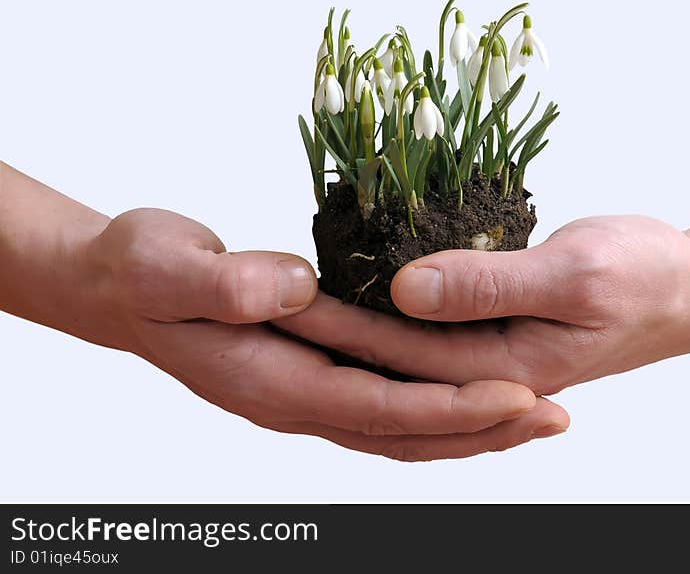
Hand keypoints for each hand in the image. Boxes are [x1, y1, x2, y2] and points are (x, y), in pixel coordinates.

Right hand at [82, 208, 567, 459]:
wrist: (122, 289)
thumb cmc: (143, 273)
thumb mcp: (168, 265)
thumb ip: (225, 283)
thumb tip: (294, 289)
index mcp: (272, 382)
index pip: (380, 409)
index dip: (451, 407)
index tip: (519, 395)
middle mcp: (298, 402)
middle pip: (406, 435)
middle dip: (483, 432)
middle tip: (556, 418)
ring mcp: (308, 393)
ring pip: (404, 429)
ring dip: (471, 427)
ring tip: (537, 414)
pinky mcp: (315, 374)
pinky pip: (388, 405)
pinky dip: (438, 407)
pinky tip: (473, 390)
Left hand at [274, 215, 689, 394]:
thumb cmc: (648, 276)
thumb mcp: (574, 272)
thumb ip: (488, 285)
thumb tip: (404, 292)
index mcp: (503, 369)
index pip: (395, 355)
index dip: (332, 325)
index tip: (274, 295)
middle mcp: (488, 373)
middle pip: (388, 361)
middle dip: (325, 333)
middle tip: (261, 301)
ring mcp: (494, 356)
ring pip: (405, 352)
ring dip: (352, 330)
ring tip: (294, 298)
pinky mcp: (500, 332)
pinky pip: (434, 334)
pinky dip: (394, 319)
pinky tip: (363, 291)